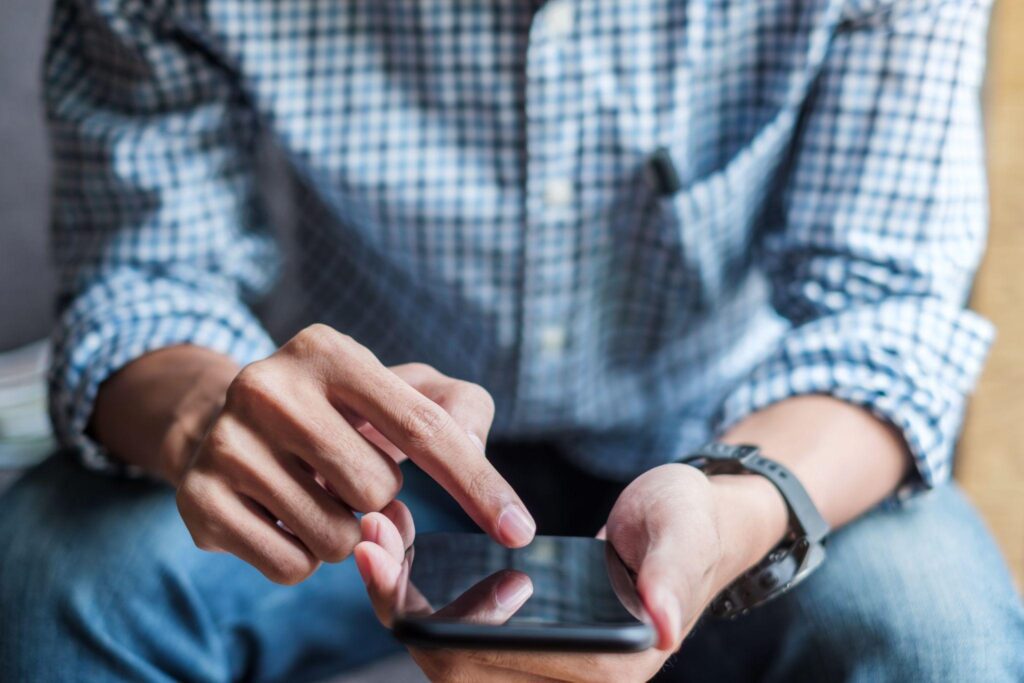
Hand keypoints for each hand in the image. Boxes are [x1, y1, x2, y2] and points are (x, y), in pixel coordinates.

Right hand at [174, 324, 535, 583]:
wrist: (228, 423)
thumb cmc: (337, 411)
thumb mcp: (402, 391)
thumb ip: (458, 410)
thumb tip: (469, 451)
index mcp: (327, 351)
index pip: (423, 429)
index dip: (479, 486)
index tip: (520, 531)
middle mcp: (268, 387)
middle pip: (378, 490)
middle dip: (381, 497)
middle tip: (347, 473)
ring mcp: (226, 443)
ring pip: (337, 536)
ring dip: (344, 531)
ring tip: (315, 493)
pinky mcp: (198, 499)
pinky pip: (291, 566)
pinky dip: (304, 557)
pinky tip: (284, 515)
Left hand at [357, 464, 787, 681]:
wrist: (692, 525)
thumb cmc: (690, 525)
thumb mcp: (683, 536)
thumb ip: (672, 578)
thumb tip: (664, 626)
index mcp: (601, 669)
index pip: (485, 665)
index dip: (424, 620)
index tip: (381, 558)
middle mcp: (562, 681)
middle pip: (450, 665)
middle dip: (396, 603)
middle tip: (366, 536)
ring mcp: (541, 665)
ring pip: (446, 652)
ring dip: (402, 598)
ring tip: (377, 532)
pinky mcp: (526, 641)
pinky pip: (459, 632)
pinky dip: (423, 594)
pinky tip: (403, 546)